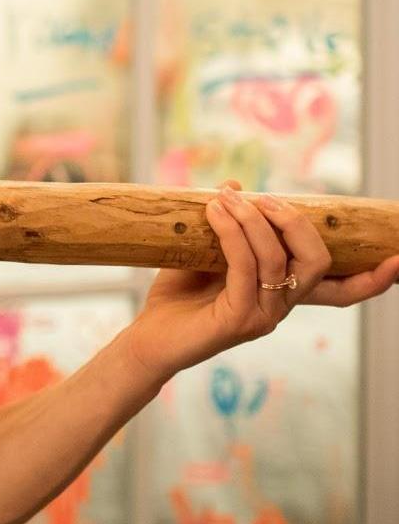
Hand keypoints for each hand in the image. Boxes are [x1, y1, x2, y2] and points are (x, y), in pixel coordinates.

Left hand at [126, 180, 398, 386]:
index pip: (341, 290)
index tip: (397, 257)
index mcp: (283, 293)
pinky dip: (233, 234)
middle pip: (315, 261)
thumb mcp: (203, 254)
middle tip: (261, 198)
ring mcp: (264, 315)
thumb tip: (235, 184)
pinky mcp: (239, 319)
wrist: (148, 339)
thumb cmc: (178, 297)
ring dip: (253, 220)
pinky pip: (246, 268)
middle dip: (295, 222)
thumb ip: (225, 225)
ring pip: (279, 260)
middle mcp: (282, 307)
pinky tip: (215, 214)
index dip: (373, 279)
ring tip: (225, 199)